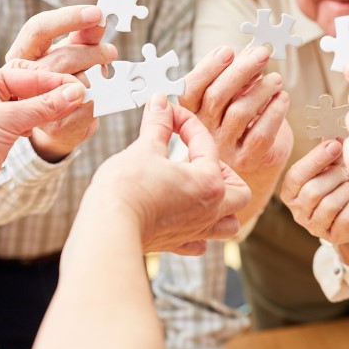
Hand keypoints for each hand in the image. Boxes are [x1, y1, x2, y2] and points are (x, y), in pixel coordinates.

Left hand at [0, 67, 86, 207]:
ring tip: (78, 110)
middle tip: (85, 99)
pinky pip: (33, 124)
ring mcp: (0, 115)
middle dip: (59, 94)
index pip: (31, 75)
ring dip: (55, 110)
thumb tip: (74, 93)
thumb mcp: (5, 120)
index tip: (81, 88)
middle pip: (36, 89)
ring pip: (37, 107)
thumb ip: (42, 107)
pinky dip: (47, 124)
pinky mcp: (5, 135)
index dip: (57, 82)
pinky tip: (61, 123)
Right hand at [4, 5, 115, 160]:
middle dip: (94, 52)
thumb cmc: (60, 81)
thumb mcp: (69, 52)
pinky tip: (101, 95)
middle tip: (111, 52)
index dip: (69, 18)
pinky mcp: (54, 125)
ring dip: (98, 77)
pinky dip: (101, 98)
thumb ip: (83, 36)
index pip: (38, 28)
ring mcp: (34, 103)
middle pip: (64, 56)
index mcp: (22, 54)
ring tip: (104, 76)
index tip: (98, 13)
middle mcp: (22, 78)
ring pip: (77, 82)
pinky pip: (87, 105)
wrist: (56, 124)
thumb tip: (100, 18)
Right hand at [87, 94, 250, 254]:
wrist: (108, 227)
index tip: (170, 114)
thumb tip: (160, 104)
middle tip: (198, 158)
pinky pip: (200, 243)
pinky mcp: (175, 244)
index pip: (206, 143)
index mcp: (209, 182)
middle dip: (224, 171)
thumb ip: (158, 125)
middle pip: (239, 192)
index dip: (186, 122)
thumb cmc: (127, 190)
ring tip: (200, 189)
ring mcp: (194, 230)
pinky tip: (185, 218)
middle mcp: (210, 210)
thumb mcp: (144, 148)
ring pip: (228, 223)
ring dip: (222, 206)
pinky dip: (199, 232)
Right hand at [180, 45, 291, 222]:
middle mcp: (204, 132)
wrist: (250, 168)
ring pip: (240, 113)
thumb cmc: (240, 125)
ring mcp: (225, 149)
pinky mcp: (249, 160)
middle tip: (262, 54)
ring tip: (276, 79)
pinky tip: (282, 98)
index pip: (192, 88)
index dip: (209, 67)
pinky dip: (275, 112)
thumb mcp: (232, 100)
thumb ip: (235, 78)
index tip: (229, 50)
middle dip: (241, 71)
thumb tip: (250, 51)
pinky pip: (262, 134)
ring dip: (261, 89)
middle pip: (217, 97)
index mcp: (191, 114)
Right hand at [281, 140, 348, 247]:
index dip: (316, 159)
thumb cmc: (342, 184)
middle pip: (312, 191)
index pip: (296, 175)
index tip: (335, 145)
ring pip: (328, 205)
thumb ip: (331, 152)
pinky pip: (345, 219)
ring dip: (345, 190)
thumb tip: (333, 139)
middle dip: (334, 176)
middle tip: (345, 172)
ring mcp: (314, 227)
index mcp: (291, 191)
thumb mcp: (335, 165)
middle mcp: (298, 211)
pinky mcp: (334, 237)